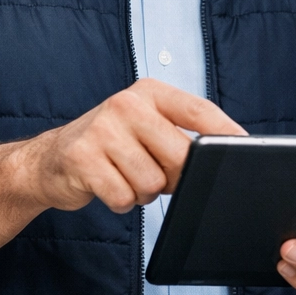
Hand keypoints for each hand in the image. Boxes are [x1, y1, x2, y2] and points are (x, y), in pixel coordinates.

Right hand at [17, 78, 246, 213]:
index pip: (198, 110)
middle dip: (176, 177)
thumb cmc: (110, 146)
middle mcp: (126, 104)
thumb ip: (179, 135)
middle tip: (156, 174)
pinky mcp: (81, 158)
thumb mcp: (145, 128)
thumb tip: (221, 158)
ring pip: (151, 182)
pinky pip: (123, 196)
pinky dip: (121, 201)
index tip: (246, 146)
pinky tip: (108, 185)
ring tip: (126, 176)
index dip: (226, 130)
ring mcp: (102, 129)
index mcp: (149, 93)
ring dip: (143, 191)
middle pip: (180, 155)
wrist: (50, 160)